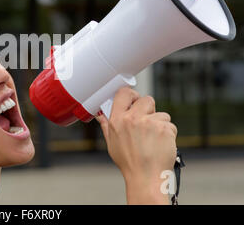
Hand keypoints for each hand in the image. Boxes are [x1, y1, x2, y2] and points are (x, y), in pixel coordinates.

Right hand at [95, 87, 177, 203]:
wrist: (146, 177)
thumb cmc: (129, 163)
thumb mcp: (112, 143)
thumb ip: (107, 125)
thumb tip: (100, 115)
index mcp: (117, 120)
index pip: (123, 93)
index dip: (131, 95)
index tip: (134, 99)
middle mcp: (132, 119)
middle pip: (146, 99)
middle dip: (149, 109)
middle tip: (147, 122)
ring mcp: (149, 123)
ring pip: (161, 113)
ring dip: (160, 123)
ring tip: (153, 139)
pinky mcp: (164, 128)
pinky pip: (169, 125)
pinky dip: (168, 133)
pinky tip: (161, 144)